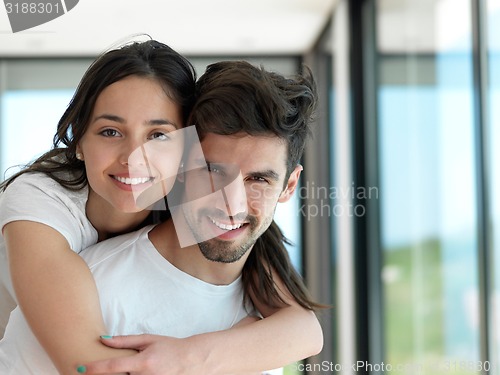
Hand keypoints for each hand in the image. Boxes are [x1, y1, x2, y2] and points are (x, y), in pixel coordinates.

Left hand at [79, 334, 207, 374]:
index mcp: (143, 362)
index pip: (113, 366)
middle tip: (86, 372)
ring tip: (115, 369)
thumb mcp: (148, 340)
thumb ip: (125, 341)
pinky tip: (129, 373)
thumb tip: (103, 339)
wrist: (191, 360)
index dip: (94, 368)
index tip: (78, 368)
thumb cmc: (169, 347)